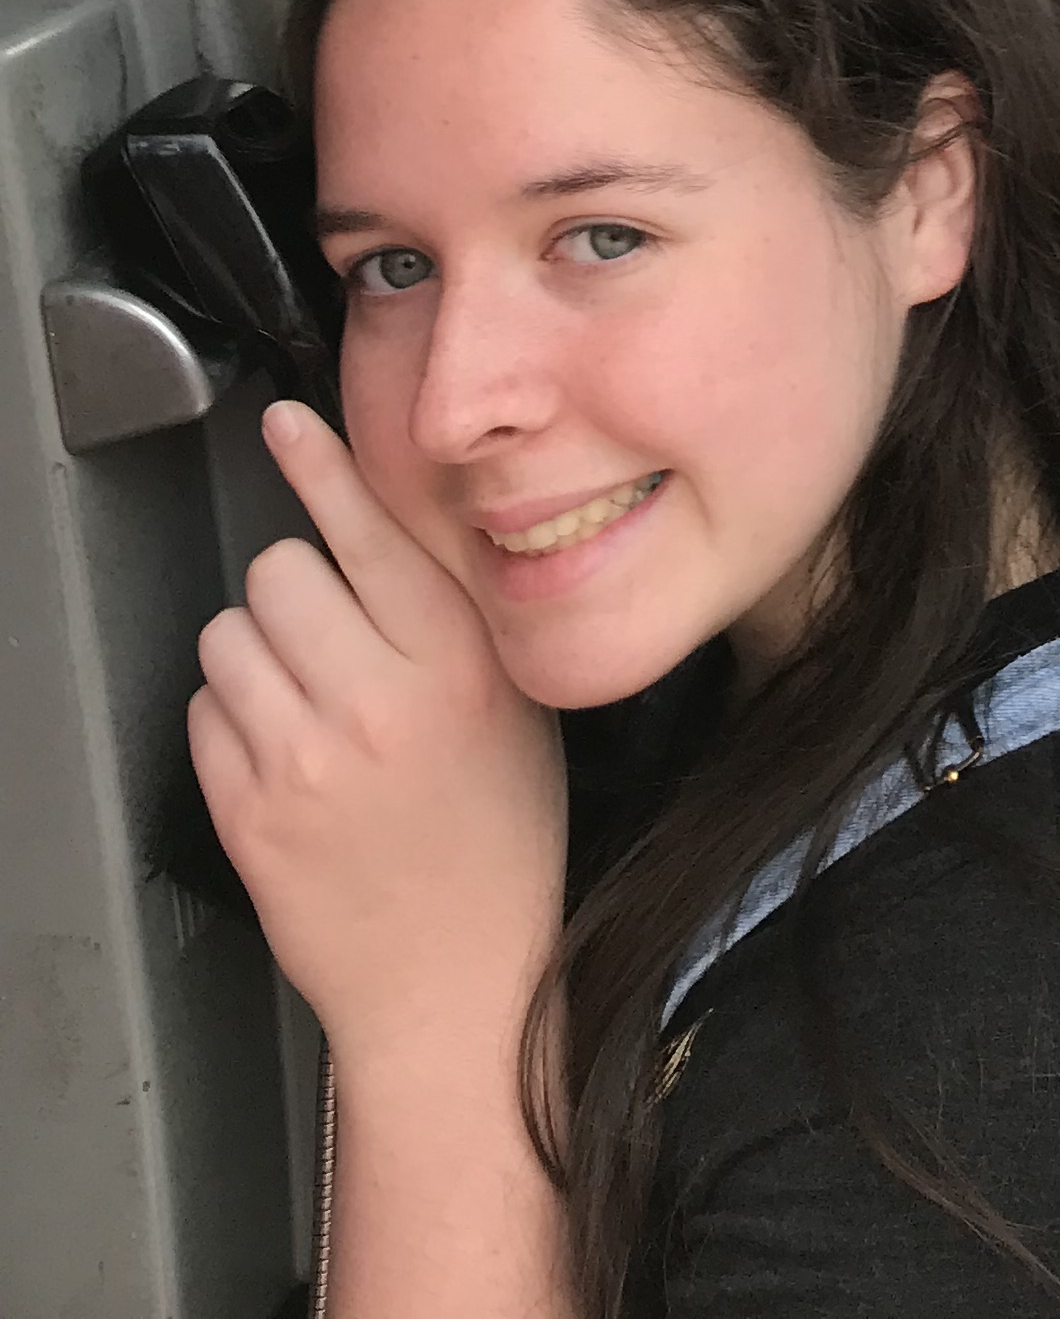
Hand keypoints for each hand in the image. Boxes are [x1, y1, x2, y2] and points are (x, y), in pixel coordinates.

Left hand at [189, 400, 564, 1057]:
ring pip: (228, 636)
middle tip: (331, 642)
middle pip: (279, 573)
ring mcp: (302, 760)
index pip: (370, 533)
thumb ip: (455, 615)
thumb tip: (380, 528)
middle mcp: (376, 700)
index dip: (321, 468)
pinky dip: (232, 720)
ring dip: (257, 654)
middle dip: (296, 594)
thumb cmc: (498, 836)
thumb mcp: (514, 701)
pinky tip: (283, 757)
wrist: (456, 977)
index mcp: (456, 664)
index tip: (285, 423)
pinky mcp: (246, 813)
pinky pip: (203, 713)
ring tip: (306, 704)